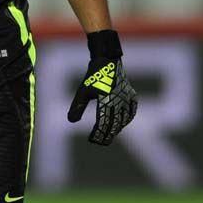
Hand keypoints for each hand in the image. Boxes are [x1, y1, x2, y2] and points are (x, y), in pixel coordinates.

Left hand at [67, 30, 137, 145]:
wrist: (107, 60)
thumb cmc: (93, 76)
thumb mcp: (82, 91)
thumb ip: (77, 106)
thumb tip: (71, 121)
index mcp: (106, 99)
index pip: (103, 123)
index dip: (98, 134)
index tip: (92, 139)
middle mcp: (118, 100)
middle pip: (114, 124)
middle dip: (107, 135)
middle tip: (100, 142)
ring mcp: (126, 97)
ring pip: (124, 119)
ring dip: (117, 128)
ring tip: (109, 135)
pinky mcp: (131, 94)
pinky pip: (131, 110)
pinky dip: (127, 118)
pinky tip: (122, 123)